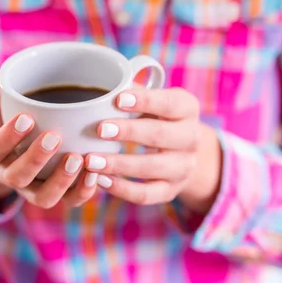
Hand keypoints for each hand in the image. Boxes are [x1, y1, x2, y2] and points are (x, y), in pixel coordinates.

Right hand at [0, 69, 97, 207]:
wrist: (7, 132)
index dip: (6, 138)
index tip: (26, 118)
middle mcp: (7, 173)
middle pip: (17, 177)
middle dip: (35, 159)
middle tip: (54, 136)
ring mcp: (31, 186)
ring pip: (43, 197)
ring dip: (60, 181)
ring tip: (78, 158)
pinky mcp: (55, 189)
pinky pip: (67, 200)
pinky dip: (82, 191)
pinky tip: (95, 173)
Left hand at [85, 88, 221, 213]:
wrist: (184, 151)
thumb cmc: (157, 116)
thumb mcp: (154, 99)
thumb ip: (133, 91)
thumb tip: (100, 88)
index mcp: (187, 108)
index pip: (170, 104)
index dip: (145, 101)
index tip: (117, 99)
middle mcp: (191, 138)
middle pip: (161, 135)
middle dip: (129, 132)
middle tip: (99, 129)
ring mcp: (183, 167)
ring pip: (152, 168)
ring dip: (119, 164)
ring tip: (90, 160)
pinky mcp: (171, 190)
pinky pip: (146, 194)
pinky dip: (122, 189)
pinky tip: (101, 180)